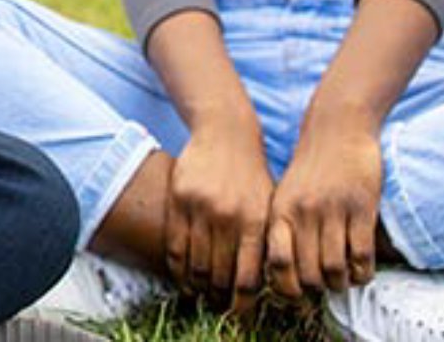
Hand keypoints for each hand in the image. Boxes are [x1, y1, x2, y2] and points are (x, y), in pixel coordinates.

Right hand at [165, 114, 273, 314]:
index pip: (248, 277)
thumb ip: (264, 241)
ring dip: (197, 285)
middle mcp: (228, 217)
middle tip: (217, 303)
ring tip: (200, 292)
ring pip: (195, 263)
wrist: (226, 132)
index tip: (238, 310)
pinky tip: (182, 275)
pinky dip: (177, 267)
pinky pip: (175, 244)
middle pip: (219, 274)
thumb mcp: (268, 205)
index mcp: (255, 222)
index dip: (242, 301)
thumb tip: (261, 282)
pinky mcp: (179, 199)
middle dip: (218, 295)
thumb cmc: (251, 174)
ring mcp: (201, 208)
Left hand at [265, 107, 381, 298]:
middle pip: (307, 273)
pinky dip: (363, 273)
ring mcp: (333, 210)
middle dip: (317, 289)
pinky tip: (362, 272)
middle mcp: (303, 213)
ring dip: (341, 284)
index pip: (276, 262)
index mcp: (280, 211)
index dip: (285, 287)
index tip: (295, 294)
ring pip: (335, 268)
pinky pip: (362, 254)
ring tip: (343, 282)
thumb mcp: (286, 193)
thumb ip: (284, 227)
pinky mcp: (362, 207)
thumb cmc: (312, 166)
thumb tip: (285, 272)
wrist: (337, 126)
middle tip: (324, 288)